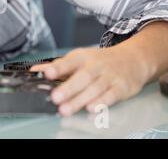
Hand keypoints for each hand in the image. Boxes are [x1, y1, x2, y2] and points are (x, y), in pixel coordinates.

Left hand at [31, 46, 150, 116]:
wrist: (133, 58)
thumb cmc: (100, 60)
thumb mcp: (79, 58)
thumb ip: (58, 66)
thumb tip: (35, 71)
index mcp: (82, 58)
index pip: (68, 62)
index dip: (57, 68)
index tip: (47, 74)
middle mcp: (96, 66)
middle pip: (81, 78)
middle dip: (68, 89)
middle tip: (55, 98)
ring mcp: (109, 76)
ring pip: (94, 88)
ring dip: (80, 100)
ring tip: (66, 109)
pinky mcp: (121, 87)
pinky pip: (111, 95)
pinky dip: (102, 102)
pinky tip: (91, 108)